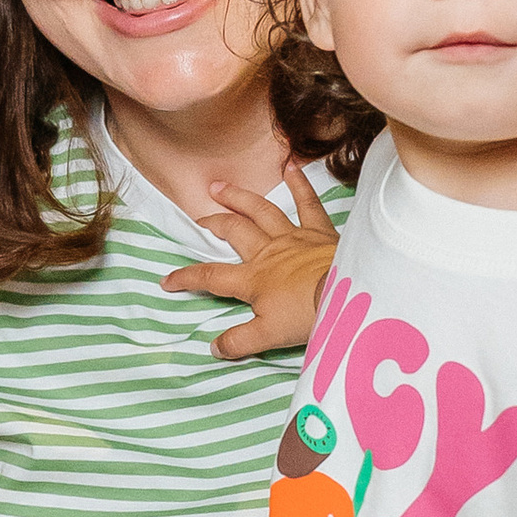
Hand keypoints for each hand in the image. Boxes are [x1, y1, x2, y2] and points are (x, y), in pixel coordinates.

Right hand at [159, 169, 338, 359]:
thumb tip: (214, 347)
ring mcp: (293, 238)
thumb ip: (239, 341)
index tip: (167, 280)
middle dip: (213, 224)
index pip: (211, 277)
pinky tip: (291, 168)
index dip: (187, 278)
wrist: (349, 296)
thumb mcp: (269, 336)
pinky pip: (308, 204)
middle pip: (234, 232)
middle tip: (198, 219)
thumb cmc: (309, 315)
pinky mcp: (319, 231)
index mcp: (253, 279)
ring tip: (220, 186)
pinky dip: (299, 185)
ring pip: (260, 212)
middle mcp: (268, 253)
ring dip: (239, 198)